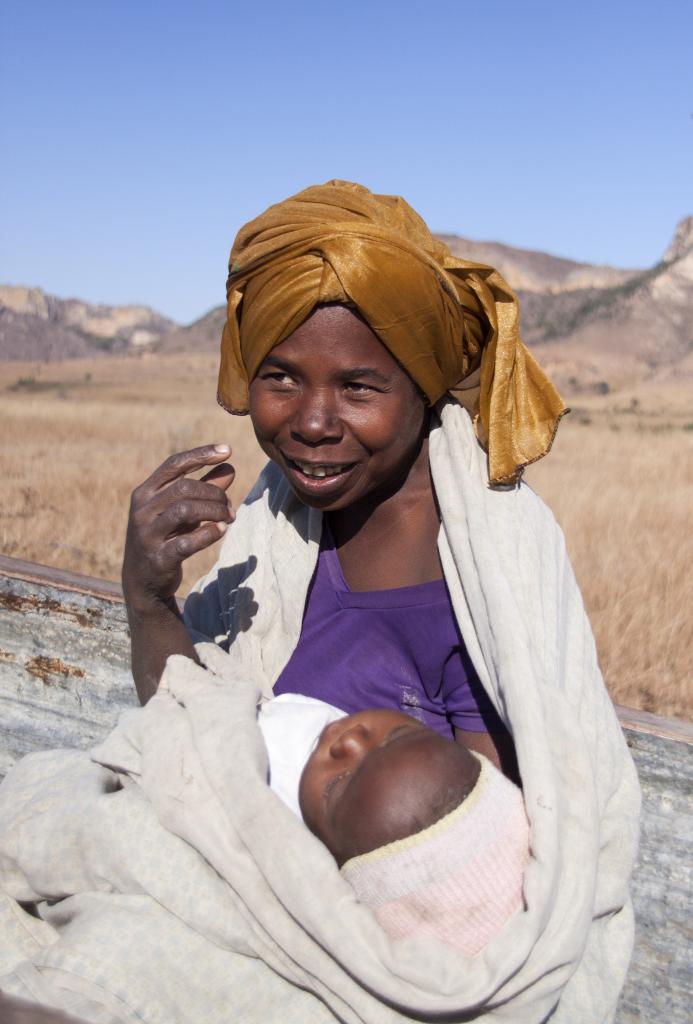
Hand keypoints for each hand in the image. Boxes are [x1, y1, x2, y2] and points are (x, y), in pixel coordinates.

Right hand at [122, 444, 234, 610]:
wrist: (143, 582)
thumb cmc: (165, 537)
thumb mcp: (182, 511)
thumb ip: (203, 489)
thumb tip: (230, 467)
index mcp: (145, 492)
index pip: (174, 464)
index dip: (201, 455)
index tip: (227, 450)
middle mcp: (142, 510)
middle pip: (184, 487)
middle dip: (214, 493)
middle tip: (230, 505)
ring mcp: (147, 534)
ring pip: (185, 510)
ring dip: (214, 511)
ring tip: (230, 517)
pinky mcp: (158, 558)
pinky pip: (186, 542)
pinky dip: (209, 534)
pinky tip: (222, 530)